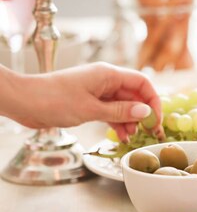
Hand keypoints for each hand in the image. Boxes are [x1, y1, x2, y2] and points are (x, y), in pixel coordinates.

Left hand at [11, 62, 160, 141]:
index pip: (141, 83)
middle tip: (148, 133)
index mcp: (108, 74)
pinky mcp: (88, 102)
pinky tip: (121, 136)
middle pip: (134, 95)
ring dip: (130, 121)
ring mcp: (97, 92)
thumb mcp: (91, 109)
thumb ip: (119, 112)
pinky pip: (110, 111)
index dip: (153, 100)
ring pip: (123, 105)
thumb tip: (144, 112)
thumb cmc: (55, 100)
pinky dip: (117, 123)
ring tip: (132, 137)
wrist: (26, 102)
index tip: (155, 120)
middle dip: (143, 113)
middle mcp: (105, 81)